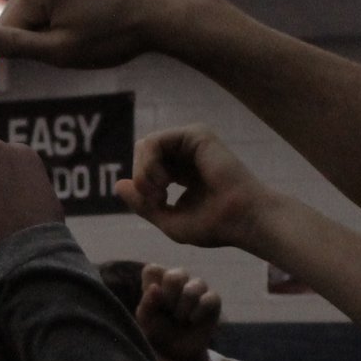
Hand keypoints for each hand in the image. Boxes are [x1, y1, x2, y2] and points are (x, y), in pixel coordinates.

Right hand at [0, 0, 194, 69]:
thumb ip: (13, 45)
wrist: (158, 11)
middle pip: (18, 15)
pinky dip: (62, 11)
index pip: (8, 29)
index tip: (69, 46)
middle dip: (41, 34)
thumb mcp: (60, 50)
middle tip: (81, 38)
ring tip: (88, 27)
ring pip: (34, 7)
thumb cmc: (112, 36)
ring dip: (52, 24)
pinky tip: (89, 16)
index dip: (34, 49)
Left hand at [118, 126, 271, 251]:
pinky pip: (154, 141)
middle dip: (141, 178)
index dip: (142, 186)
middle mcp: (186, 153)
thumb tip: (118, 184)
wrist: (242, 220)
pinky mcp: (195, 134)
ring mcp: (191, 141)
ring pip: (145, 146)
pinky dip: (149, 163)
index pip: (146, 168)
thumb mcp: (168, 220)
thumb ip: (143, 203)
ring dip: (143, 172)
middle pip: (142, 154)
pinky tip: (163, 181)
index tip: (157, 205)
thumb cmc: (213, 225)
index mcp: (182, 171)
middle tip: (156, 198)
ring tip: (159, 191)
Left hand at [137, 265, 221, 360]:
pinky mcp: (212, 300)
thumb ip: (147, 304)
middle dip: (170, 297)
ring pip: (197, 284)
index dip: (152, 287)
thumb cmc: (158, 333)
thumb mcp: (147, 322)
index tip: (154, 305)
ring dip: (185, 306)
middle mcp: (178, 281)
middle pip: (175, 275)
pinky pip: (211, 297)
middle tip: (169, 313)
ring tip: (181, 319)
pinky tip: (193, 320)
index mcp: (157, 282)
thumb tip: (155, 288)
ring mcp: (197, 288)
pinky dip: (199, 311)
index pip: (153, 270)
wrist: (178, 354)